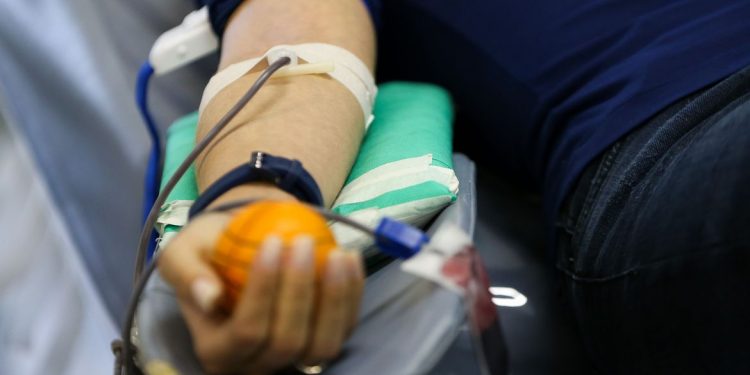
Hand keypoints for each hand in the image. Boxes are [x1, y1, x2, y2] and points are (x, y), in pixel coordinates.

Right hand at [159, 212, 364, 373]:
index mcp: (216, 350)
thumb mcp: (182, 254)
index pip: (246, 331)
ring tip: (336, 253)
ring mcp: (291, 359)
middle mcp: (255, 365)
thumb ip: (188, 274)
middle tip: (303, 242)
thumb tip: (210, 297)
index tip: (273, 241)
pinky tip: (350, 259)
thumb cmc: (206, 252)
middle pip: (286, 342)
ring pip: (322, 345)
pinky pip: (344, 329)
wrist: (236, 250)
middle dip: (300, 291)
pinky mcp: (320, 342)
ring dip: (335, 299)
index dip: (264, 290)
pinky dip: (352, 296)